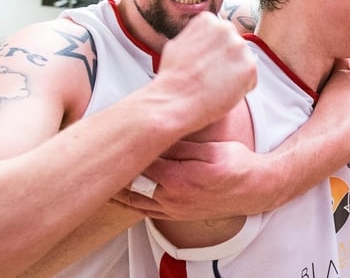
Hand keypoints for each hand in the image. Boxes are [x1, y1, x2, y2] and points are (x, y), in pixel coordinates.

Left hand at [112, 140, 266, 219]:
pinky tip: (120, 191)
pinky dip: (129, 200)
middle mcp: (171, 198)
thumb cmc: (236, 165)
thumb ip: (179, 144)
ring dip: (116, 189)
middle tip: (95, 157)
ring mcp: (173, 209)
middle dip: (113, 172)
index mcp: (178, 179)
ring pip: (133, 202)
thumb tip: (155, 135)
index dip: (124, 150)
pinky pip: (144, 210)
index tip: (111, 137)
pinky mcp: (175, 214)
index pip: (140, 163)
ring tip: (100, 174)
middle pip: (130, 186)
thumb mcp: (208, 148)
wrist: (254, 189)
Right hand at [156, 12, 256, 133]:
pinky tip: (223, 92)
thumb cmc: (173, 77)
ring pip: (244, 62)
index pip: (222, 35)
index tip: (204, 64)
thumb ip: (197, 37)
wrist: (174, 100)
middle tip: (210, 76)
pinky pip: (251, 79)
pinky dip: (241, 89)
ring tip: (214, 85)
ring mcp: (239, 46)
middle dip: (227, 62)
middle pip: (235, 47)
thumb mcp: (178, 43)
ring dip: (234, 75)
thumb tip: (204, 37)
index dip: (214, 53)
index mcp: (209, 20)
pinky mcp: (249, 66)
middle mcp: (226, 28)